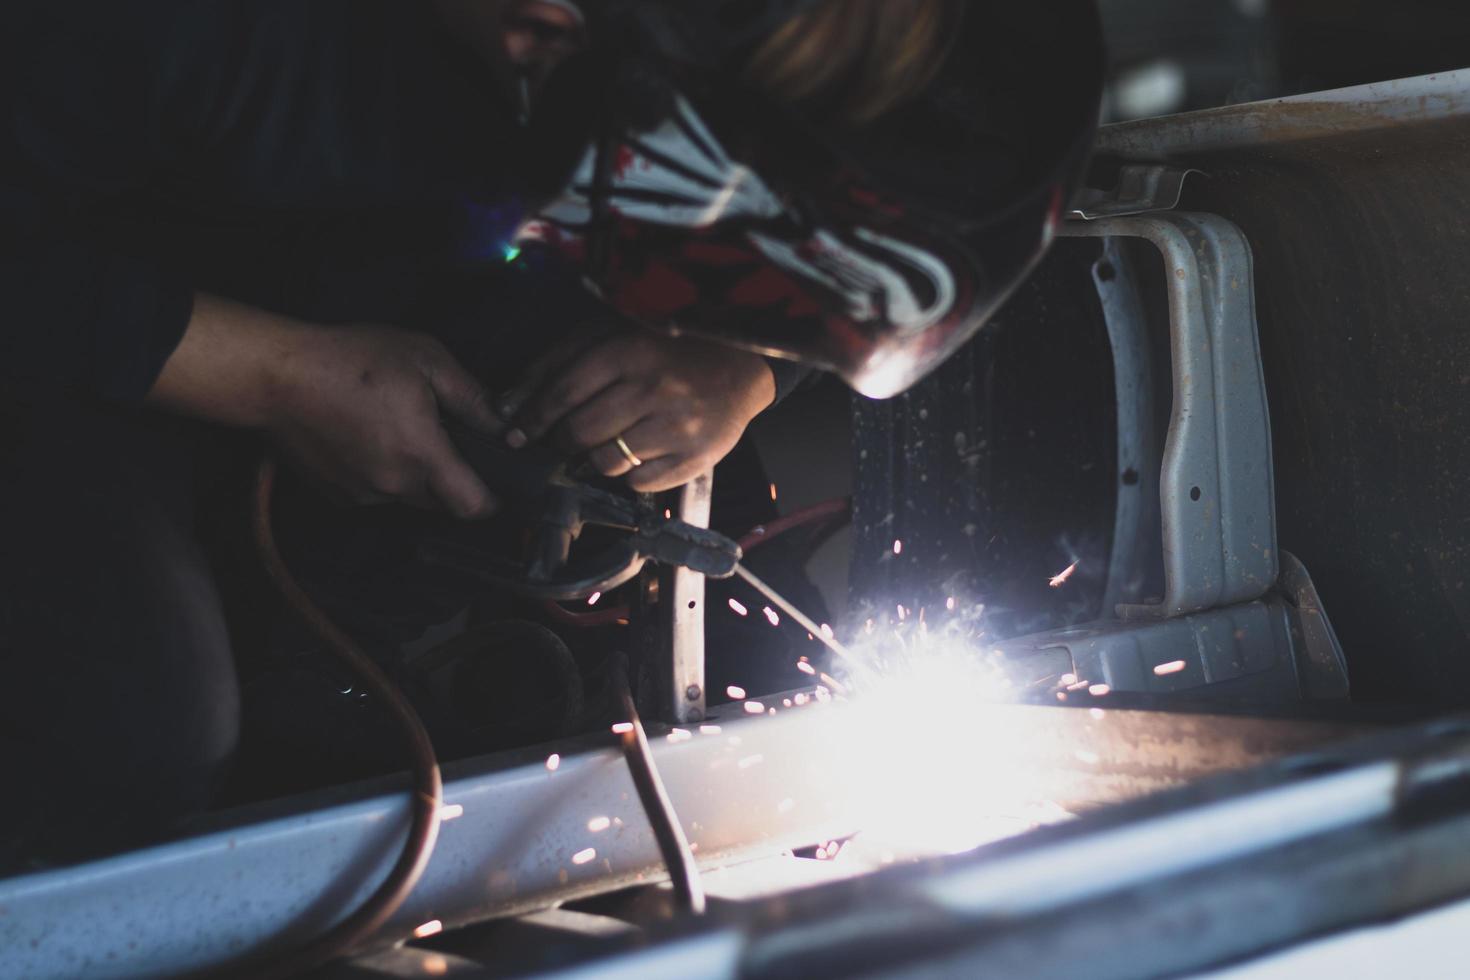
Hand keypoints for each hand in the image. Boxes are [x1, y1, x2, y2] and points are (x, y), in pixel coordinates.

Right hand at [148, 294, 499, 517]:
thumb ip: (471, 397)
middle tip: (450, 443)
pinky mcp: (338, 495)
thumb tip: (503, 425)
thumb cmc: (353, 360)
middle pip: (443, 505)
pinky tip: (371, 439)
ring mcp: (363, 495)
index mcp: (423, 456)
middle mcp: (395, 486)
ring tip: (402, 432)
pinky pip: (377, 495)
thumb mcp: (426, 361)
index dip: (493, 501)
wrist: (277, 377)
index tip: (498, 484)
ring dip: (417, 477)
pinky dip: (384, 476)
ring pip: (409, 499)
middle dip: (455, 482)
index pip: (473, 507)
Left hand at [501, 330, 775, 492]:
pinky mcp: (696, 458)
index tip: (518, 434)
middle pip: (580, 432)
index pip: (563, 394)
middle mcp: (654, 390)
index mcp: (630, 351)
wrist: (741, 366)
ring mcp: (678, 427)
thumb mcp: (612, 333)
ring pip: (606, 463)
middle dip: (561, 441)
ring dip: (594, 459)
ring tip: (603, 444)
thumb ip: (559, 360)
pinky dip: (628, 475)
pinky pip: (639, 483)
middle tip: (562, 440)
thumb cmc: (667, 347)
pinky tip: (637, 453)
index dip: (533, 419)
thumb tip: (511, 402)